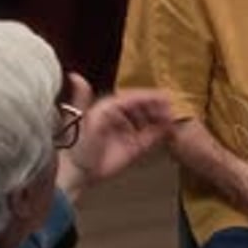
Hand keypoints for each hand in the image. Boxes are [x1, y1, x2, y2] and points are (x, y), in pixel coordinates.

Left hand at [57, 73, 171, 199]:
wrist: (77, 172)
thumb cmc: (75, 144)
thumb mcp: (79, 118)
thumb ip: (82, 97)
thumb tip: (75, 75)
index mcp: (109, 107)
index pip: (133, 97)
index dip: (149, 96)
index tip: (164, 96)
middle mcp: (121, 117)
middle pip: (144, 108)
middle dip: (158, 107)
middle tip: (172, 109)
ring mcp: (128, 133)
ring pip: (149, 121)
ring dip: (161, 118)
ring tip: (172, 119)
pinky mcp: (134, 149)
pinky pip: (151, 138)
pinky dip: (161, 133)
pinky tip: (170, 130)